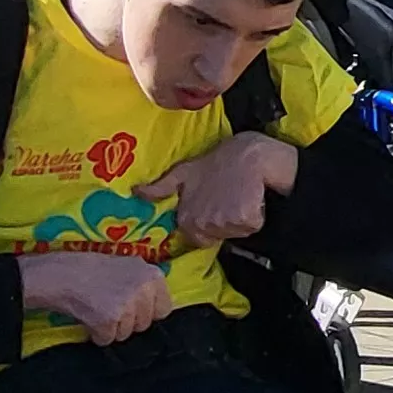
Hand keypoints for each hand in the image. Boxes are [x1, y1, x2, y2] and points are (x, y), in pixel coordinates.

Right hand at [16, 251, 172, 346]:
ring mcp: (127, 306)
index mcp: (153, 275)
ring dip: (111, 328)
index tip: (131, 307)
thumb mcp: (127, 267)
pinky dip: (96, 333)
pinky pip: (107, 340)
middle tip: (108, 305)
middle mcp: (144, 289)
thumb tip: (158, 307)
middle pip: (144, 324)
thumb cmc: (91, 268)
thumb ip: (144, 284)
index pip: (164, 309)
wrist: (60, 273)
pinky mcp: (109, 320)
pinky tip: (88, 316)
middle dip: (127, 321)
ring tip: (97, 308)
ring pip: (126, 334)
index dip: (146, 312)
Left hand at [135, 131, 295, 247]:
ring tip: (239, 195)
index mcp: (187, 218)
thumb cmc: (215, 163)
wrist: (248, 152)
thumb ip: (160, 188)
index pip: (200, 239)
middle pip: (220, 236)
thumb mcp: (184, 173)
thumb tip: (137, 192)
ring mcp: (224, 222)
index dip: (210, 224)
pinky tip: (250, 196)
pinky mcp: (245, 219)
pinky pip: (252, 226)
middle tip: (228, 197)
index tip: (215, 206)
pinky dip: (255, 214)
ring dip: (241, 217)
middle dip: (227, 221)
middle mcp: (203, 224)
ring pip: (238, 231)